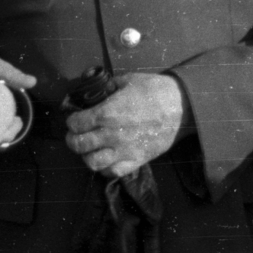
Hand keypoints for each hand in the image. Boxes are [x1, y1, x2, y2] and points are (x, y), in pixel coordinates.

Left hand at [64, 73, 190, 177]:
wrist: (181, 106)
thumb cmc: (155, 90)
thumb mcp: (128, 80)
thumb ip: (109, 87)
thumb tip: (97, 91)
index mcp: (107, 112)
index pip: (76, 123)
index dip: (71, 120)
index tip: (74, 118)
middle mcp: (111, 134)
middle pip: (79, 145)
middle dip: (73, 139)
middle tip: (75, 134)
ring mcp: (123, 150)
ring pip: (92, 162)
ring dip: (86, 155)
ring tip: (89, 149)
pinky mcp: (136, 160)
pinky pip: (112, 172)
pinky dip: (105, 168)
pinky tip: (106, 158)